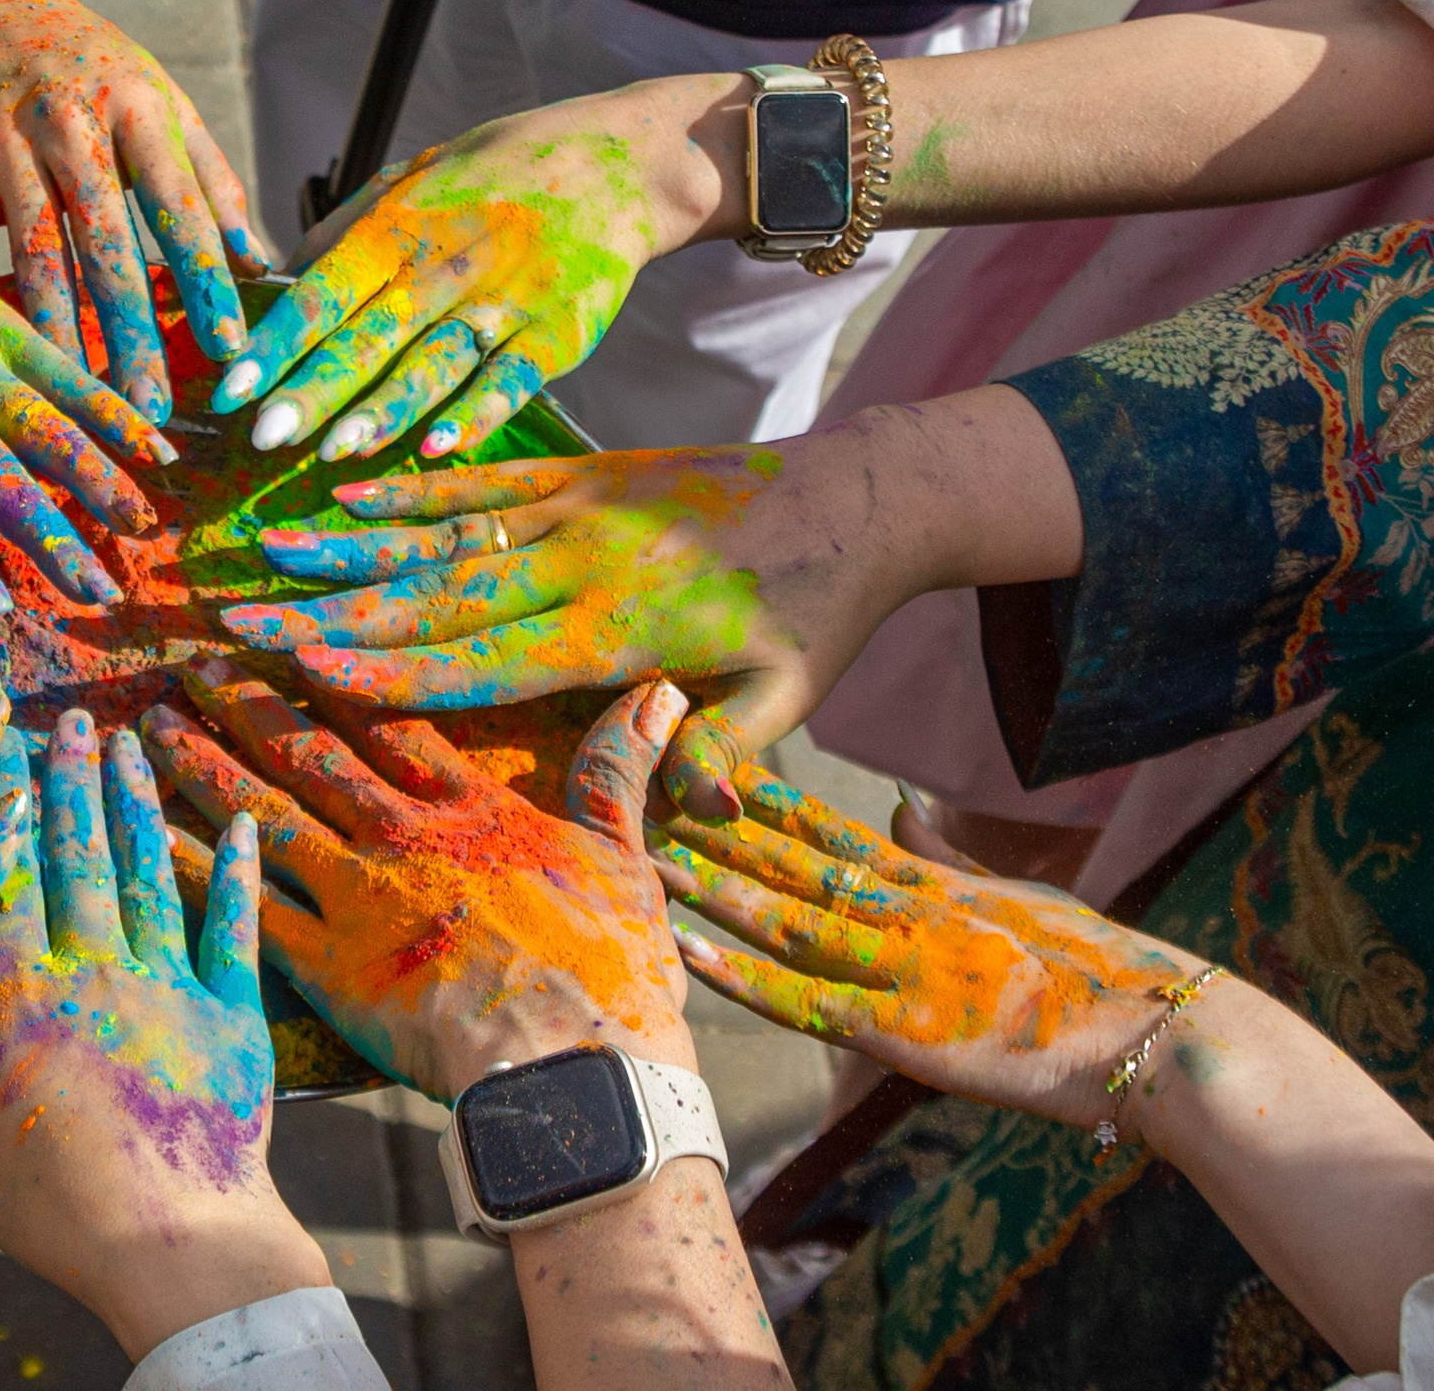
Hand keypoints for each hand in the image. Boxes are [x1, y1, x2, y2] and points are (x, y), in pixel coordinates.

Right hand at [0, 0, 266, 419]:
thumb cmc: (85, 62)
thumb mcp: (160, 98)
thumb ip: (210, 179)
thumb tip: (258, 259)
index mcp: (135, 106)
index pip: (179, 205)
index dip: (204, 278)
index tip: (228, 344)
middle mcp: (70, 123)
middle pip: (105, 242)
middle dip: (130, 329)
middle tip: (149, 402)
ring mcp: (5, 143)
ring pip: (35, 251)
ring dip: (59, 329)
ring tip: (79, 391)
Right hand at [0, 710, 327, 1359]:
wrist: (179, 1247)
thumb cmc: (66, 1218)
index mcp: (18, 1002)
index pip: (0, 883)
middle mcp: (90, 971)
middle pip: (73, 854)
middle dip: (65, 779)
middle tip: (64, 717)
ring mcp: (166, 982)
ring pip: (145, 869)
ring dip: (135, 801)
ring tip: (129, 742)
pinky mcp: (230, 1010)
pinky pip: (231, 924)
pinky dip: (234, 871)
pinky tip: (235, 823)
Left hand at [138, 657, 694, 1100]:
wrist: (574, 1068)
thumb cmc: (611, 975)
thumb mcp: (627, 858)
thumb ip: (621, 771)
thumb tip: (663, 690)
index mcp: (473, 812)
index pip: (394, 724)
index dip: (338, 675)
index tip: (289, 639)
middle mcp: (403, 838)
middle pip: (310, 753)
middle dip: (246, 703)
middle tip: (189, 662)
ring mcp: (358, 898)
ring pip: (262, 812)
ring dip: (200, 766)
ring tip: (147, 726)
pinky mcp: (325, 966)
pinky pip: (240, 908)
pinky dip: (192, 869)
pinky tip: (143, 836)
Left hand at [207, 101, 668, 460]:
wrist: (622, 160)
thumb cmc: (498, 174)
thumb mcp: (413, 178)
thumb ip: (346, 234)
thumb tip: (274, 286)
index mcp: (401, 225)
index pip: (325, 289)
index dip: (276, 340)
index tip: (231, 387)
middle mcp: (448, 263)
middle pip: (371, 335)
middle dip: (314, 389)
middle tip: (264, 437)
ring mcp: (507, 299)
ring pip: (435, 362)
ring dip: (384, 410)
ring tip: (336, 451)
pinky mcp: (559, 331)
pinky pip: (512, 378)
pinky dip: (476, 414)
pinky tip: (437, 447)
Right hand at [216, 446, 910, 820]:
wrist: (859, 495)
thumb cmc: (816, 614)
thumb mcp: (789, 699)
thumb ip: (721, 753)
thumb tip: (685, 817)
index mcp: (621, 631)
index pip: (485, 659)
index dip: (393, 671)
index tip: (307, 677)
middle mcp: (580, 565)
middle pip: (437, 596)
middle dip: (334, 614)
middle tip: (242, 625)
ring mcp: (573, 510)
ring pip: (440, 534)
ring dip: (347, 547)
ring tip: (264, 554)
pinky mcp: (579, 473)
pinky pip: (477, 483)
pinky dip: (406, 490)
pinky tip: (341, 495)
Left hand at [655, 765, 1211, 1129]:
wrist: (1166, 1036)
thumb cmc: (1099, 972)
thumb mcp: (1015, 896)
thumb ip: (949, 859)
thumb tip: (905, 814)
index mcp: (930, 884)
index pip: (825, 829)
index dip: (752, 799)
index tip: (696, 766)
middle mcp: (906, 914)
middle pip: (787, 864)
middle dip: (709, 833)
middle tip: (637, 796)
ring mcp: (902, 970)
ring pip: (783, 920)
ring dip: (709, 892)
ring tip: (639, 859)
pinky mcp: (906, 1035)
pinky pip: (808, 1004)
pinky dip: (747, 981)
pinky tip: (692, 957)